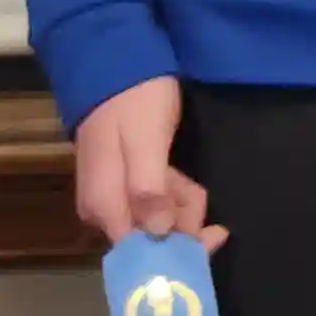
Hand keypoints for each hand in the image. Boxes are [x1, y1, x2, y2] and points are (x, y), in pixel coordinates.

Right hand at [71, 76, 219, 252]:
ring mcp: (115, 194)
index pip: (138, 251)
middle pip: (150, 238)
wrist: (117, 62)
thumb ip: (149, 188)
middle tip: (201, 195)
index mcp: (104, 206)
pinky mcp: (126, 180)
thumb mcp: (145, 142)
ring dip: (183, 204)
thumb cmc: (133, 102)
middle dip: (184, 222)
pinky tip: (187, 180)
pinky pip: (156, 199)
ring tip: (194, 182)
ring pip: (157, 218)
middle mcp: (104, 208)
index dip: (176, 252)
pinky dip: (176, 193)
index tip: (211, 238)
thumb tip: (158, 233)